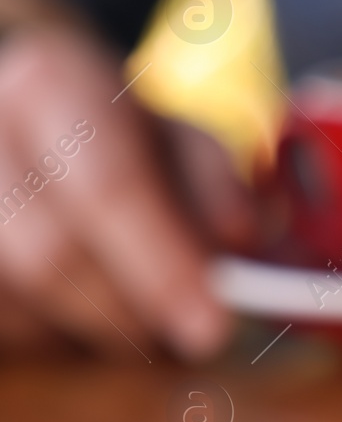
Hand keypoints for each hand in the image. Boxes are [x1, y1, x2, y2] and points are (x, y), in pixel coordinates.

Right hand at [0, 26, 245, 359]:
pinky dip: (45, 335)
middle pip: (51, 255)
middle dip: (129, 315)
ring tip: (130, 316)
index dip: (163, 265)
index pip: (110, 185)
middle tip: (183, 339)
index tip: (210, 326)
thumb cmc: (107, 136)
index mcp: (52, 82)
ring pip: (18, 303)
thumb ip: (213, 182)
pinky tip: (75, 314)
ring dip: (86, 332)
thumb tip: (239, 236)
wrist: (14, 123)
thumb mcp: (173, 138)